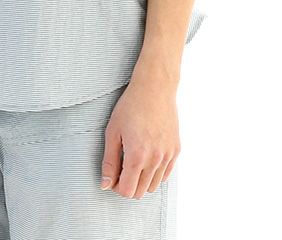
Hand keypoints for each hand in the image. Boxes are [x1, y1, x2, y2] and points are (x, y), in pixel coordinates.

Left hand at [100, 73, 179, 197]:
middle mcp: (155, 159)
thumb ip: (109, 161)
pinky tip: (146, 157)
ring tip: (133, 161)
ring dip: (142, 181)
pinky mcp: (176, 150)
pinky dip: (155, 173)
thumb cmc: (130, 106)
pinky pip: (165, 175)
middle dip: (128, 185)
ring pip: (154, 186)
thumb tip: (106, 185)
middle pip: (141, 192)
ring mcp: (168, 156)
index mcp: (137, 156)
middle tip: (121, 169)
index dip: (116, 187)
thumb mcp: (113, 132)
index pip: (127, 191)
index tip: (113, 176)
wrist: (154, 88)